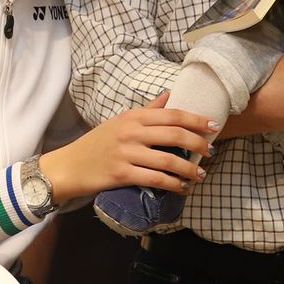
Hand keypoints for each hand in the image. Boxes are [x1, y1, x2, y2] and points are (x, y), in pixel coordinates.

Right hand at [40, 92, 214, 201]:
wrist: (69, 166)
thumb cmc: (97, 144)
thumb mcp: (120, 121)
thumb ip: (147, 110)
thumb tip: (169, 95)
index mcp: (133, 116)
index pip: (172, 114)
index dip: (196, 120)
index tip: (214, 126)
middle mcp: (131, 131)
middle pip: (175, 134)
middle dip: (198, 144)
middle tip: (211, 152)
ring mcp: (126, 152)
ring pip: (168, 160)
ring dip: (189, 169)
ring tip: (200, 175)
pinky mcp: (122, 174)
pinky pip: (155, 179)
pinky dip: (173, 184)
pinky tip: (182, 188)